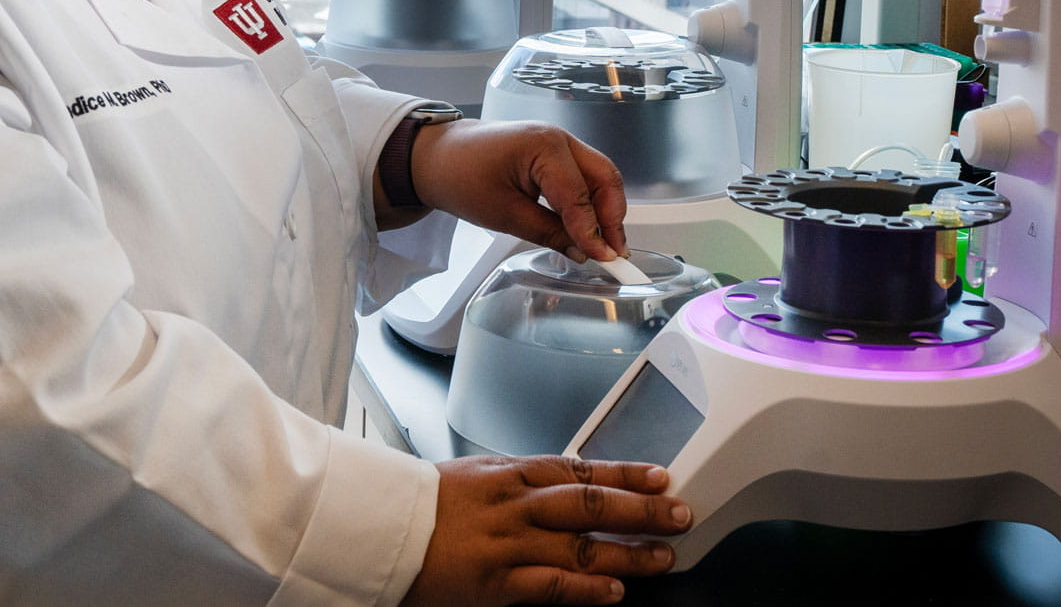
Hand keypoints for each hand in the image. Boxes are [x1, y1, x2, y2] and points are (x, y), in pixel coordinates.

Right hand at [402, 455, 688, 605]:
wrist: (380, 526)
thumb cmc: (426, 502)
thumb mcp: (478, 473)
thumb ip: (521, 480)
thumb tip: (565, 481)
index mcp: (512, 472)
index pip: (580, 468)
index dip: (625, 472)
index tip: (660, 476)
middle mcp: (517, 504)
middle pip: (591, 503)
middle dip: (642, 509)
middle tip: (680, 512)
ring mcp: (509, 543)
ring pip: (581, 544)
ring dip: (628, 552)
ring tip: (663, 556)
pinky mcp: (496, 581)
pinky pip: (551, 584)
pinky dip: (586, 588)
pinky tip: (614, 592)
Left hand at [408, 119, 626, 263]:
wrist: (435, 156)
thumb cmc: (461, 178)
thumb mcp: (504, 214)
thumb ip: (549, 233)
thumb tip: (583, 252)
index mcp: (544, 146)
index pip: (581, 196)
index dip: (594, 231)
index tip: (605, 260)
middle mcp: (559, 137)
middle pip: (604, 177)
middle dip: (613, 217)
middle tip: (616, 253)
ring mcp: (558, 141)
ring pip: (599, 175)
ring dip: (606, 209)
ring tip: (607, 245)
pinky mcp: (553, 152)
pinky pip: (583, 175)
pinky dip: (591, 200)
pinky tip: (589, 226)